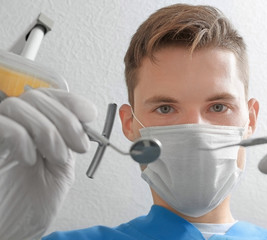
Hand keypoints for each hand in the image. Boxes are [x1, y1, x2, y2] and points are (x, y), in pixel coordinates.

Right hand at [0, 88, 96, 239]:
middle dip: (65, 120)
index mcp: (36, 127)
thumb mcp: (61, 167)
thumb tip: (84, 121)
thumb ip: (68, 141)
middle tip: (78, 145)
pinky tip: (30, 159)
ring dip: (47, 130)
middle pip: (37, 97)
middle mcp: (15, 125)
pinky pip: (1, 124)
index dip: (71, 101)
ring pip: (18, 106)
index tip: (88, 115)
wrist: (13, 228)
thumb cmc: (33, 202)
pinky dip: (21, 138)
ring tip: (56, 157)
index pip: (50, 97)